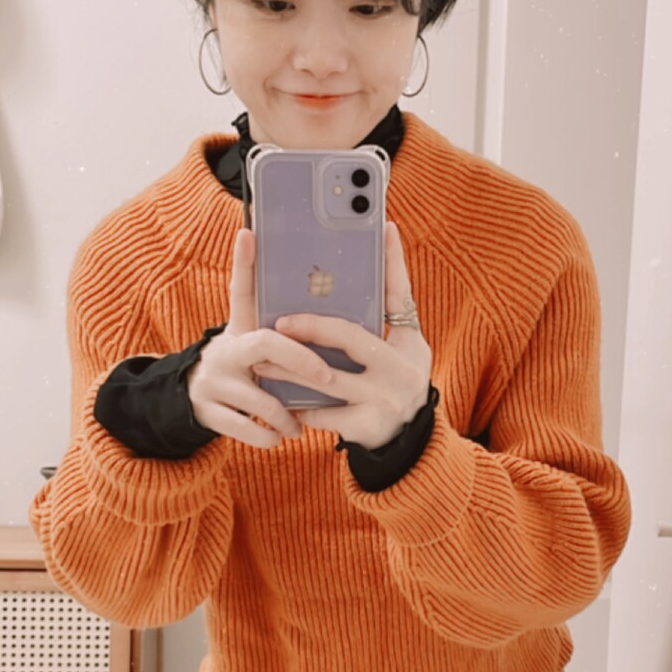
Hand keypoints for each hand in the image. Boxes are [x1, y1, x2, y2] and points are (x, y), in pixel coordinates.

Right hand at [187, 229, 335, 448]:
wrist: (191, 400)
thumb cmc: (241, 367)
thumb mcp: (250, 343)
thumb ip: (279, 330)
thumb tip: (316, 303)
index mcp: (239, 330)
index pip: (241, 289)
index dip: (243, 262)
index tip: (248, 233)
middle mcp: (224, 350)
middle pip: (267, 344)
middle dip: (302, 359)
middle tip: (328, 376)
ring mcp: (214, 382)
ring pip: (264, 399)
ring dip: (288, 415)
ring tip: (300, 423)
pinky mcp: (208, 412)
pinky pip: (249, 429)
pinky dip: (270, 435)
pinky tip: (280, 436)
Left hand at [283, 221, 432, 449]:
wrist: (409, 442)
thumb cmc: (397, 382)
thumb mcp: (405, 348)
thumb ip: (389, 309)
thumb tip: (383, 244)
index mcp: (410, 343)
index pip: (398, 294)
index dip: (391, 262)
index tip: (380, 228)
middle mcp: (402, 368)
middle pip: (350, 336)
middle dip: (311, 327)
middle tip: (279, 323)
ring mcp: (385, 397)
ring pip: (326, 377)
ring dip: (289, 369)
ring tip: (262, 362)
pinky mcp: (368, 425)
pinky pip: (324, 413)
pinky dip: (301, 407)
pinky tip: (282, 401)